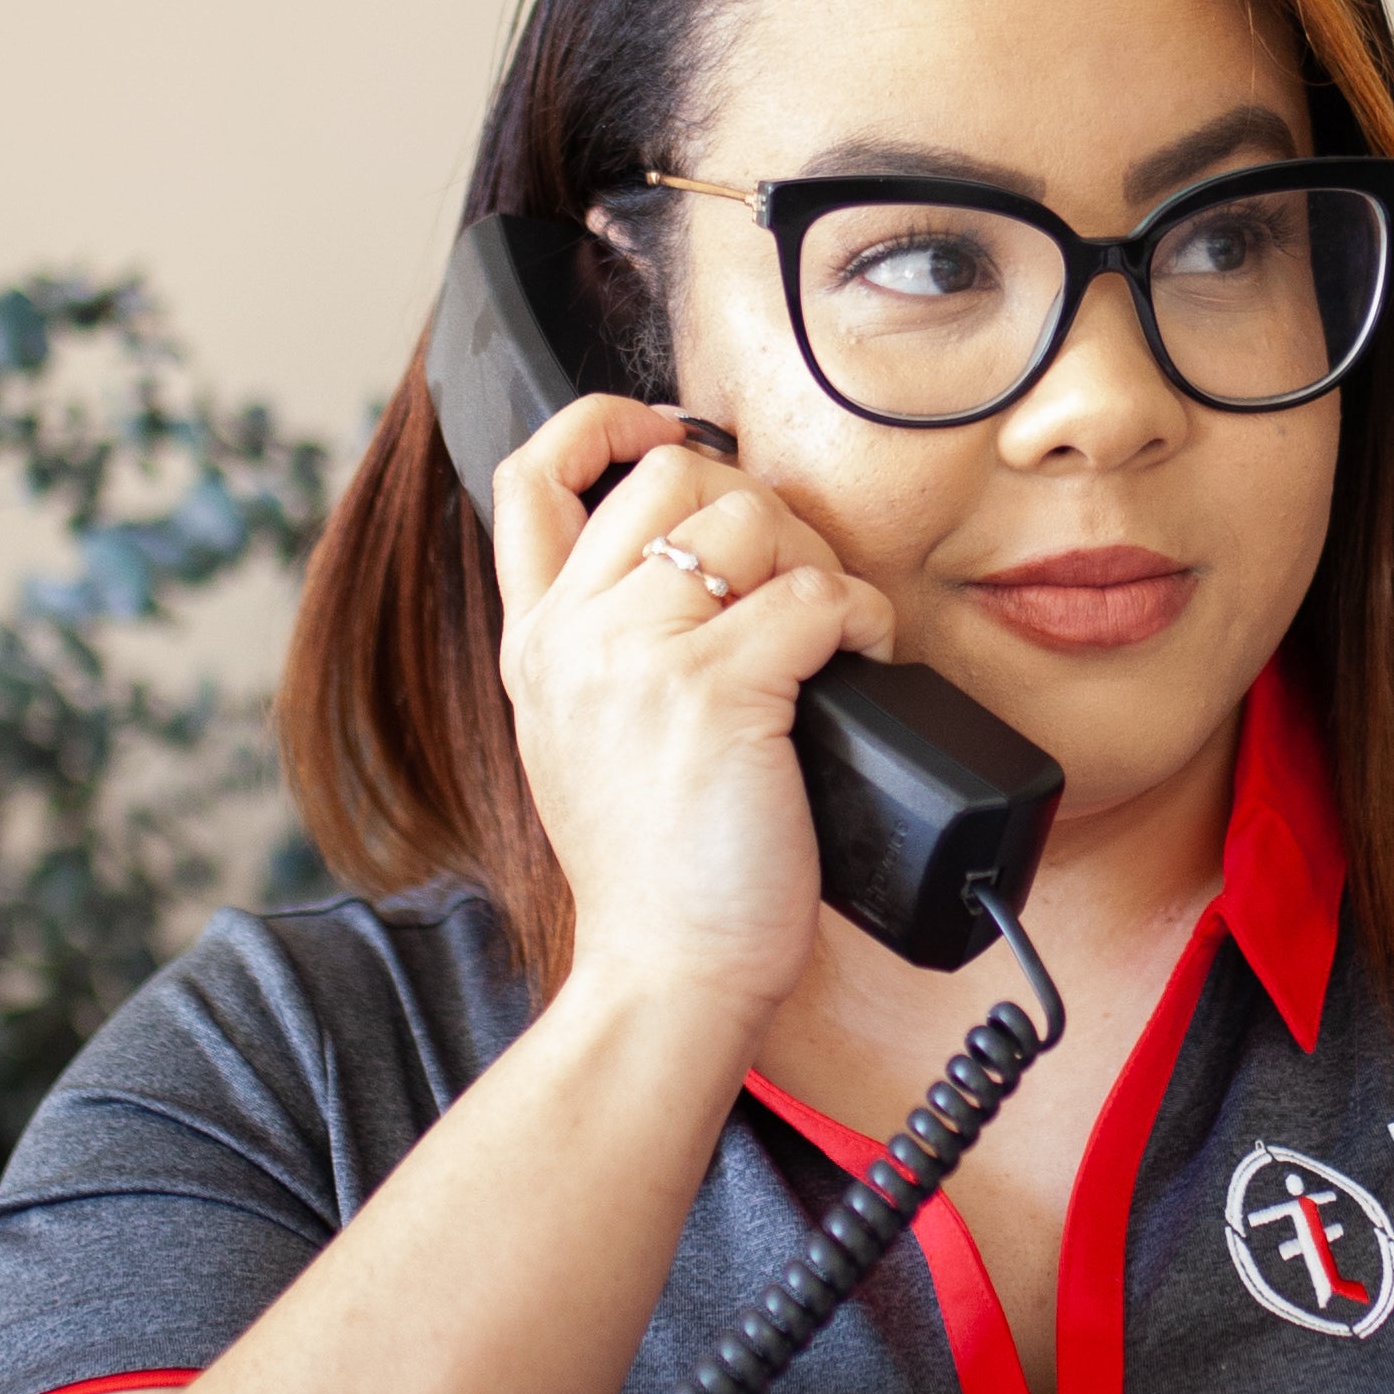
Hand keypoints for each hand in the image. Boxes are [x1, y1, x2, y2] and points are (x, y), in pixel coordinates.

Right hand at [487, 397, 895, 1040]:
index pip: (530, 474)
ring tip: (832, 633)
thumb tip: (699, 559)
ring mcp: (639, 654)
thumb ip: (607, 644)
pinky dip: (863, 617)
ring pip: (750, 514)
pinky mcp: (718, 689)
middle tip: (790, 581)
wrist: (670, 971)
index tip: (666, 433)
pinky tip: (862, 661)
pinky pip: (817, 591)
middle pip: (670, 472)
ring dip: (817, 560)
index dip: (602, 423)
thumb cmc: (658, 870)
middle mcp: (573, 632)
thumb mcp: (586, 738)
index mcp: (535, 641)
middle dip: (755, 503)